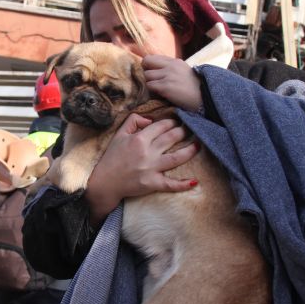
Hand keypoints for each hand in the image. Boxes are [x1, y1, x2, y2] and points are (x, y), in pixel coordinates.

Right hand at [84, 113, 198, 224]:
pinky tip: (194, 182)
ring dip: (190, 151)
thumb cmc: (112, 157)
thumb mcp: (119, 134)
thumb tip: (150, 119)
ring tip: (199, 144)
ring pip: (176, 158)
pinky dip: (182, 184)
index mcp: (139, 139)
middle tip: (191, 128)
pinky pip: (170, 184)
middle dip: (184, 131)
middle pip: (172, 138)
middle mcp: (147, 152)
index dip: (171, 122)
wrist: (105, 182)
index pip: (161, 126)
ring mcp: (151, 168)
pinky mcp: (152, 183)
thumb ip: (133, 121)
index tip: (177, 121)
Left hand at [142, 54, 202, 111]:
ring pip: (146, 75)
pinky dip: (152, 91)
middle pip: (146, 61)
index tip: (151, 73)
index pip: (152, 57)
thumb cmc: (195, 89)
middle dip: (145, 71)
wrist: (205, 98)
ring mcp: (168, 75)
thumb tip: (156, 70)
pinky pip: (150, 86)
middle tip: (150, 80)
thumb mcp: (184, 72)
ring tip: (157, 89)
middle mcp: (170, 66)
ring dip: (149, 83)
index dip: (149, 65)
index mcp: (175, 61)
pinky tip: (159, 94)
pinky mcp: (165, 86)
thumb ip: (171, 69)